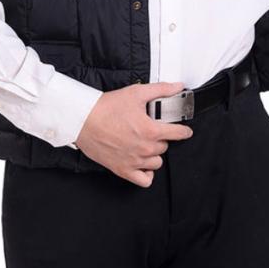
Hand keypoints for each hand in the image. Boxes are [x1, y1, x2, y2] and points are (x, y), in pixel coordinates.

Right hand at [74, 81, 193, 186]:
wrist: (83, 120)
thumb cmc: (106, 107)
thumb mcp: (136, 93)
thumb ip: (161, 90)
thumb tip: (178, 87)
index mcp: (150, 130)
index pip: (178, 134)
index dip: (184, 131)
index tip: (185, 131)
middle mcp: (144, 148)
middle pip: (165, 147)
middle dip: (161, 139)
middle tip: (151, 131)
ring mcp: (134, 161)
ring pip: (156, 162)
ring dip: (154, 154)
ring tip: (145, 145)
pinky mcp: (123, 170)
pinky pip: (144, 180)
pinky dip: (146, 174)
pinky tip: (143, 164)